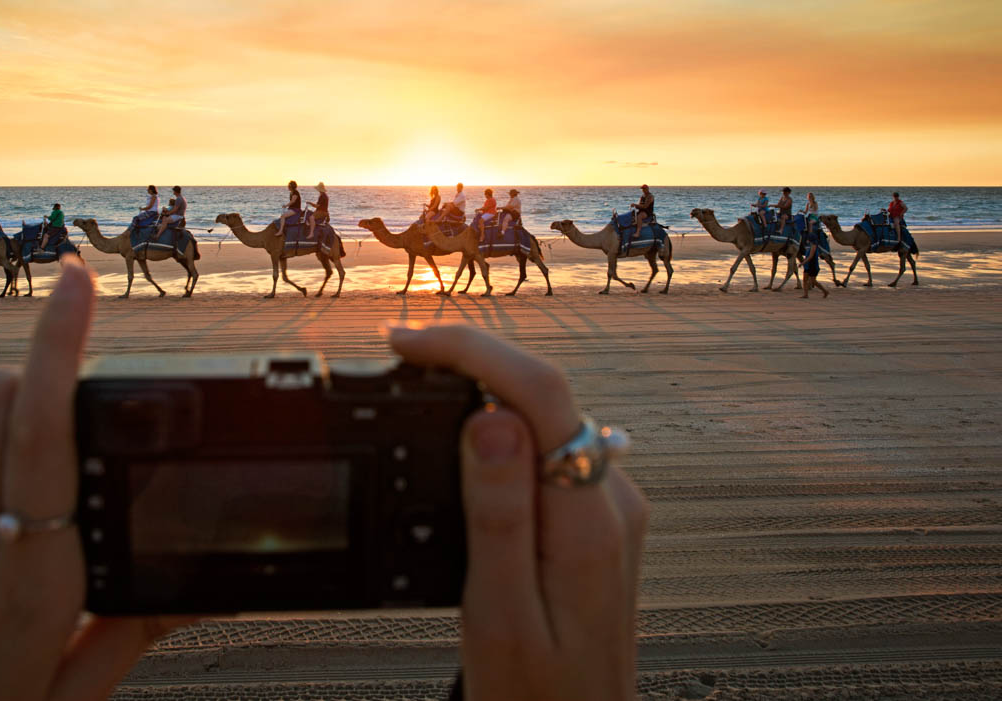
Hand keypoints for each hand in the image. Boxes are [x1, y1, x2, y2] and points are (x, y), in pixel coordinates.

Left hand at [0, 256, 183, 700]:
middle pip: (1, 395)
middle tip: (92, 405)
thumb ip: (132, 633)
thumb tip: (206, 590)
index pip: (46, 430)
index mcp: (31, 583)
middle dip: (48, 370)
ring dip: (16, 419)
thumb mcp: (69, 699)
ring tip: (44, 478)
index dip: (58, 343)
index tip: (76, 281)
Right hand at [388, 324, 647, 700]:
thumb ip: (499, 516)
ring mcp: (609, 505)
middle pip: (543, 392)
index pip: (541, 394)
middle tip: (399, 356)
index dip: (471, 351)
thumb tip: (489, 421)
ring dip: (483, 388)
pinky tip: (460, 434)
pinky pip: (546, 446)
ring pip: (544, 414)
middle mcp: (612, 498)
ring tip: (420, 380)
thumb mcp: (499, 615)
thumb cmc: (534, 694)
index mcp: (590, 521)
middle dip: (470, 360)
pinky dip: (499, 425)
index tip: (407, 345)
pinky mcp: (596, 516)